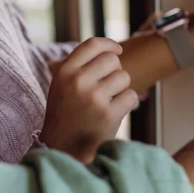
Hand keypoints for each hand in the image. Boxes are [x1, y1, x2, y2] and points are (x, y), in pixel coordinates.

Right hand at [41, 38, 135, 162]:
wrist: (63, 148)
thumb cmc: (66, 114)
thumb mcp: (62, 85)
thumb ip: (80, 66)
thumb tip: (112, 50)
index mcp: (64, 72)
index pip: (92, 45)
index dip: (109, 44)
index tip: (117, 50)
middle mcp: (78, 82)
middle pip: (112, 60)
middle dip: (115, 71)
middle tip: (108, 87)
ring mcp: (93, 98)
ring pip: (124, 77)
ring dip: (121, 88)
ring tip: (108, 101)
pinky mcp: (108, 114)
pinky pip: (131, 96)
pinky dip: (127, 103)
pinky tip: (115, 112)